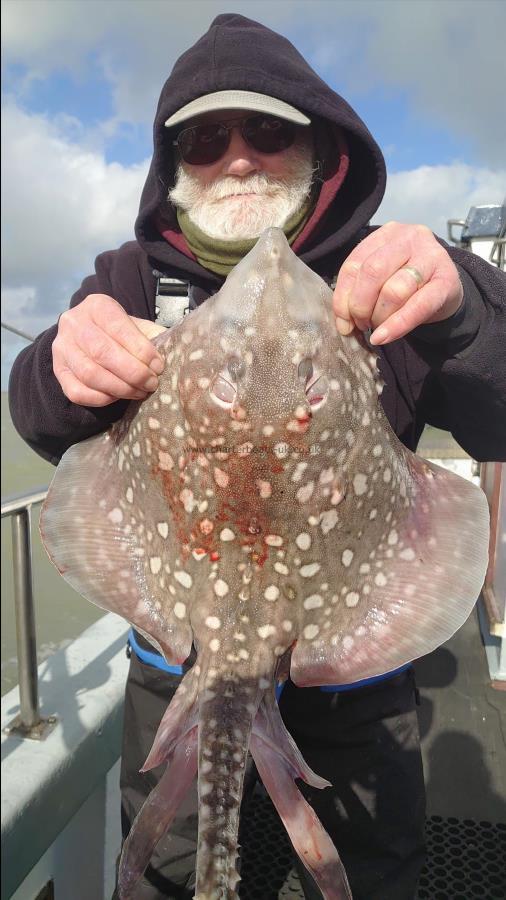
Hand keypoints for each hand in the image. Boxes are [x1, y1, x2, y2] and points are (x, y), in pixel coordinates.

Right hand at [53, 294, 166, 405]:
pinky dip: (101, 399)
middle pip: (102, 352)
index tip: (158, 366)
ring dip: (120, 388)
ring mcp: (61, 348)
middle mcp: (73, 323)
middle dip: (132, 373)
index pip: (118, 327)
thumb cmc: (120, 333)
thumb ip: (153, 336)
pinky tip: (118, 397)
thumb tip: (176, 353)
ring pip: (89, 374)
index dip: (140, 350)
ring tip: (140, 392)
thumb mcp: (137, 326)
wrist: (89, 337)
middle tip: (151, 384)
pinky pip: (77, 392)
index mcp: (96, 305)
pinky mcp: (58, 372)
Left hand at [333, 222, 463, 344]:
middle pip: (373, 272)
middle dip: (360, 306)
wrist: (447, 289)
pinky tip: (383, 337)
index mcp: (387, 233)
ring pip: (394, 290)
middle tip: (363, 325)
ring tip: (378, 328)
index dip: (343, 298)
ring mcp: (431, 255)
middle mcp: (410, 237)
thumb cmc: (407, 284)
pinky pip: (418, 306)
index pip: (354, 264)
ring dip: (380, 317)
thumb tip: (343, 324)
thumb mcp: (381, 279)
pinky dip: (397, 326)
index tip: (343, 323)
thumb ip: (359, 291)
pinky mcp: (447, 280)